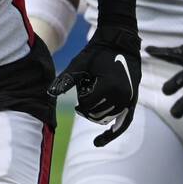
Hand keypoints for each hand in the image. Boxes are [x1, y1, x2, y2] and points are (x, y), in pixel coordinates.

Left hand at [49, 25, 141, 146]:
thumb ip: (66, 80)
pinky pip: (124, 122)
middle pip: (96, 114)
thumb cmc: (98, 51)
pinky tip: (100, 141)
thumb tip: (49, 93)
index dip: (80, 99)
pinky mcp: (133, 99)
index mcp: (110, 87)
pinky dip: (113, 132)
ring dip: (97, 111)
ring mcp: (129, 99)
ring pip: (106, 118)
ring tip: (95, 95)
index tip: (82, 84)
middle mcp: (122, 96)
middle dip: (87, 106)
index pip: (87, 107)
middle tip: (87, 87)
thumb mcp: (80, 64)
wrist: (121, 42)